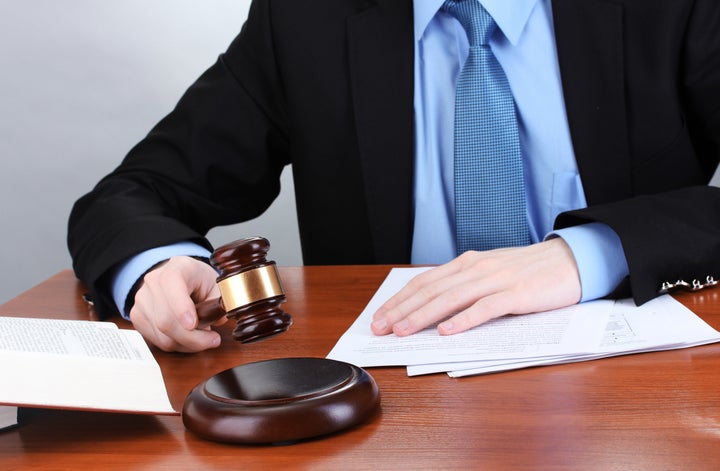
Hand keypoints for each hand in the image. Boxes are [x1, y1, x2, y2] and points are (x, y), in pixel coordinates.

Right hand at [129, 256, 226, 351]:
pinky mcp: (137, 316)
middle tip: (212, 340)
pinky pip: (156, 340)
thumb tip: (219, 318)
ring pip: (161, 334)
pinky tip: (187, 338)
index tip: (193, 324)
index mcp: (177, 267)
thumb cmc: (199, 281)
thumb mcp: (216, 284)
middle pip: (165, 319)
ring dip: (186, 343)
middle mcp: (153, 281)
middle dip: (191, 337)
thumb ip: (220, 300)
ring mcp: (142, 299)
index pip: (171, 284)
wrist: (180, 278)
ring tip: (202, 337)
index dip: (181, 308)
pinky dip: (176, 344)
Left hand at [370, 238, 581, 336]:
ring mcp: (495, 280)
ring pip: (451, 298)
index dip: (399, 300)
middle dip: (401, 309)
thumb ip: (464, 286)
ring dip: (423, 315)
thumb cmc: (528, 271)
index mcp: (466, 263)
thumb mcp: (490, 272)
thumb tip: (433, 308)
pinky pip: (485, 308)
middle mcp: (475, 268)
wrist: (569, 259)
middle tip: (380, 327)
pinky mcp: (516, 293)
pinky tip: (447, 331)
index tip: (379, 316)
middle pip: (430, 290)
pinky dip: (464, 319)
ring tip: (403, 331)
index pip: (423, 282)